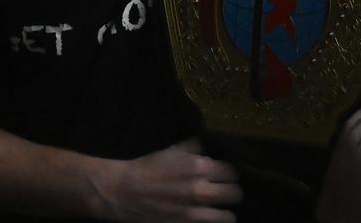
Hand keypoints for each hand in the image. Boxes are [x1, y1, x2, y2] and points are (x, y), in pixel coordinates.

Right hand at [95, 137, 242, 221]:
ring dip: (224, 211)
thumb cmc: (148, 168)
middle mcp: (201, 190)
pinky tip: (207, 218)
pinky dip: (212, 222)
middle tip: (222, 192)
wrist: (124, 192)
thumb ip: (194, 147)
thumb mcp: (171, 150)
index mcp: (199, 167)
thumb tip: (210, 146)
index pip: (232, 172)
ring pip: (229, 216)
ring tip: (217, 209)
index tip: (223, 176)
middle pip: (236, 194)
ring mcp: (195, 212)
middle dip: (230, 192)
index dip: (228, 174)